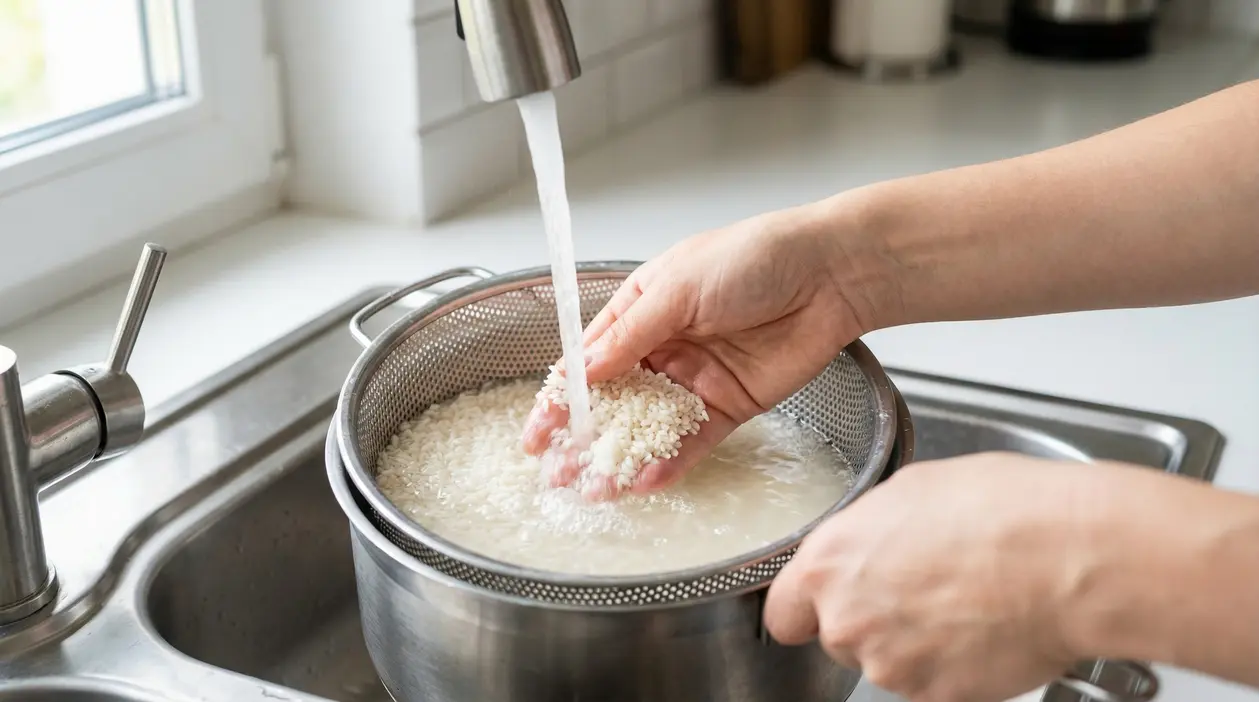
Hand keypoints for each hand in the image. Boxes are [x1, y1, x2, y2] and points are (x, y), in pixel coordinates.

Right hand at [521, 203, 876, 497]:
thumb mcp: (678, 288)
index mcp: (642, 309)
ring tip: (596, 488)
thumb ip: (630, 336)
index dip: (561, 396)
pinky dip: (669, 461)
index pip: (590, 359)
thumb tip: (583, 372)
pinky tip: (645, 480)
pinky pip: (692, 439)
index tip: (537, 431)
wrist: (829, 274)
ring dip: (621, 457)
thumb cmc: (755, 257)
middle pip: (613, 400)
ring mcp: (695, 378)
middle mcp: (663, 346)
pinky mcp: (729, 404)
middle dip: (584, 438)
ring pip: (647, 426)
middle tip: (559, 473)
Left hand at [762, 452, 1155, 701]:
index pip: (783, 611)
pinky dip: (951, 664)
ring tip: (961, 600)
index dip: (805, 606)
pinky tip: (980, 626)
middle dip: (870, 617)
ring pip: (887, 661)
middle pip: (839, 636)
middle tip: (920, 585)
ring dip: (913, 641)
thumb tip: (867, 541)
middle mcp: (849, 622)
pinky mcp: (938, 697)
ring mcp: (892, 666)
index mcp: (829, 564)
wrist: (1068, 558)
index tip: (821, 603)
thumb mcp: (909, 490)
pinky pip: (932, 683)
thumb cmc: (999, 510)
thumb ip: (866, 530)